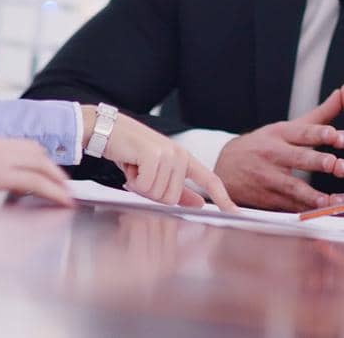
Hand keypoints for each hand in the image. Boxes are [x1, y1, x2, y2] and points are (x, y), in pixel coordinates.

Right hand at [0, 131, 73, 206]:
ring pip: (41, 166)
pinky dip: (53, 191)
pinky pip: (36, 182)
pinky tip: (62, 201)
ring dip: (57, 180)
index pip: (18, 145)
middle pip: (35, 152)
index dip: (34, 156)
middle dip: (51, 167)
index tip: (43, 166)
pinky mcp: (2, 175)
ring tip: (67, 194)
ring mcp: (2, 159)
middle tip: (62, 182)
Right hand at [90, 110, 234, 210]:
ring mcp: (169, 154)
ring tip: (135, 168)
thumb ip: (179, 189)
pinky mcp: (154, 155)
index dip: (223, 197)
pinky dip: (132, 181)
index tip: (236, 212)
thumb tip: (199, 204)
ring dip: (140, 186)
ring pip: (157, 194)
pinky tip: (129, 165)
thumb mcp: (157, 171)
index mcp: (184, 159)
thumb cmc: (131, 152)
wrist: (108, 130)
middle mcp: (180, 155)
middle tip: (140, 175)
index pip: (210, 179)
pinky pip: (145, 186)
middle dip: (150, 193)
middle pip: (171, 199)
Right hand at [214, 91, 343, 210]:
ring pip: (291, 187)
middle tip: (335, 164)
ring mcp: (267, 178)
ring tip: (327, 201)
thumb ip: (318, 115)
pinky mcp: (265, 199)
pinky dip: (301, 212)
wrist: (224, 168)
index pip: (301, 132)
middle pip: (297, 158)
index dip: (318, 133)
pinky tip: (316, 217)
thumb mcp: (286, 127)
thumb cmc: (263, 145)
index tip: (335, 134)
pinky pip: (285, 206)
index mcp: (280, 134)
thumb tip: (343, 94)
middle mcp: (273, 154)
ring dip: (310, 196)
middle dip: (316, 162)